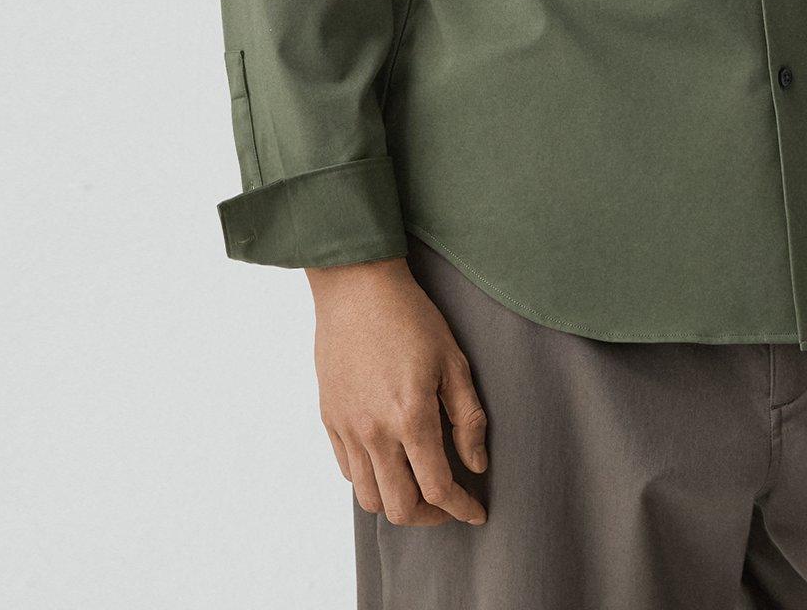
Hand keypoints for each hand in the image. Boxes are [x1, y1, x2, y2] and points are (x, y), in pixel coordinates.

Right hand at [305, 256, 489, 524]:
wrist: (357, 289)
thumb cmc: (411, 318)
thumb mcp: (453, 360)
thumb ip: (467, 418)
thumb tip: (475, 465)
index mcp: (412, 417)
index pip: (438, 488)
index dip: (461, 509)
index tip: (476, 512)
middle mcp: (375, 432)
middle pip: (400, 508)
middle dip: (430, 517)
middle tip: (449, 504)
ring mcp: (348, 429)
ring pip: (369, 498)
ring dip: (397, 503)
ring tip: (418, 487)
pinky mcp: (330, 420)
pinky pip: (348, 471)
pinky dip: (371, 481)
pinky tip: (390, 464)